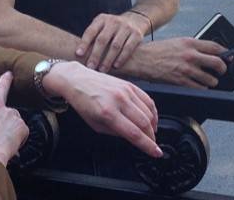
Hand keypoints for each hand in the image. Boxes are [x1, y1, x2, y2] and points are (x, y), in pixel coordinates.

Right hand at [0, 72, 28, 164]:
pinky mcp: (21, 123)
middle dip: (6, 80)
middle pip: (3, 88)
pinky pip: (22, 130)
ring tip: (4, 141)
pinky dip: (19, 137)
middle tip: (9, 76)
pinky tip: (11, 145)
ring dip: (11, 125)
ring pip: (14, 116)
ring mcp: (10, 112)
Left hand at [44, 62, 161, 158]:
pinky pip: (147, 99)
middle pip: (144, 123)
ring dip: (153, 125)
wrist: (77, 79)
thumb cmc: (83, 102)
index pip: (134, 133)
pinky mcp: (128, 84)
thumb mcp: (95, 125)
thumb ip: (115, 132)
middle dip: (152, 137)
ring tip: (151, 133)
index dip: (148, 146)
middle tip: (152, 144)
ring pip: (148, 112)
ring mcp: (125, 90)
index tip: (156, 153)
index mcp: (108, 113)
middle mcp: (118, 100)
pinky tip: (151, 118)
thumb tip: (133, 137)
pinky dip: (153, 111)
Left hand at [76, 12, 147, 72]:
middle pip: (102, 39)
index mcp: (101, 19)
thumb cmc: (112, 28)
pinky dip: (121, 58)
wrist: (135, 20)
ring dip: (107, 59)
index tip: (78, 54)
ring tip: (102, 70)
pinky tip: (116, 66)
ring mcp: (125, 27)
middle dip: (95, 55)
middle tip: (90, 67)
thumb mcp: (102, 26)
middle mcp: (113, 21)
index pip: (91, 31)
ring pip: (115, 46)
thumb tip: (78, 54)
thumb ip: (93, 36)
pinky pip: (128, 48)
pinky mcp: (136, 34)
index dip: (84, 43)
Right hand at [125, 38, 228, 88]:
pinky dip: (201, 88)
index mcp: (189, 42)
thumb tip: (208, 54)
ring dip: (211, 81)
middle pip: (218, 64)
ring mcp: (186, 69)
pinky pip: (200, 88)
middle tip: (220, 71)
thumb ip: (192, 47)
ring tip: (206, 79)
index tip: (229, 57)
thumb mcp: (177, 42)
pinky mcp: (181, 81)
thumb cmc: (158, 50)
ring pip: (211, 79)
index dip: (226, 53)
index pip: (215, 47)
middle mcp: (190, 55)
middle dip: (222, 69)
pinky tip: (197, 85)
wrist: (141, 59)